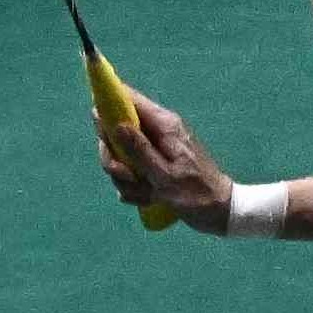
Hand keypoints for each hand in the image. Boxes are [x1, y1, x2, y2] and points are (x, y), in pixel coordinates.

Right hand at [103, 91, 229, 228]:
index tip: (95, 116)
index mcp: (164, 125)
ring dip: (127, 181)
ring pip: (121, 159)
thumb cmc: (194, 193)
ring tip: (147, 193)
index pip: (130, 99)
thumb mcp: (163, 174)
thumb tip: (115, 123)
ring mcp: (155, 150)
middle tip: (130, 176)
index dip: (108, 103)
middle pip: (117, 134)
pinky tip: (150, 199)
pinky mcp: (153, 167)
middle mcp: (158, 133)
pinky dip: (135, 189)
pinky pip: (131, 174)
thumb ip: (138, 148)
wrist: (218, 212)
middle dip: (116, 160)